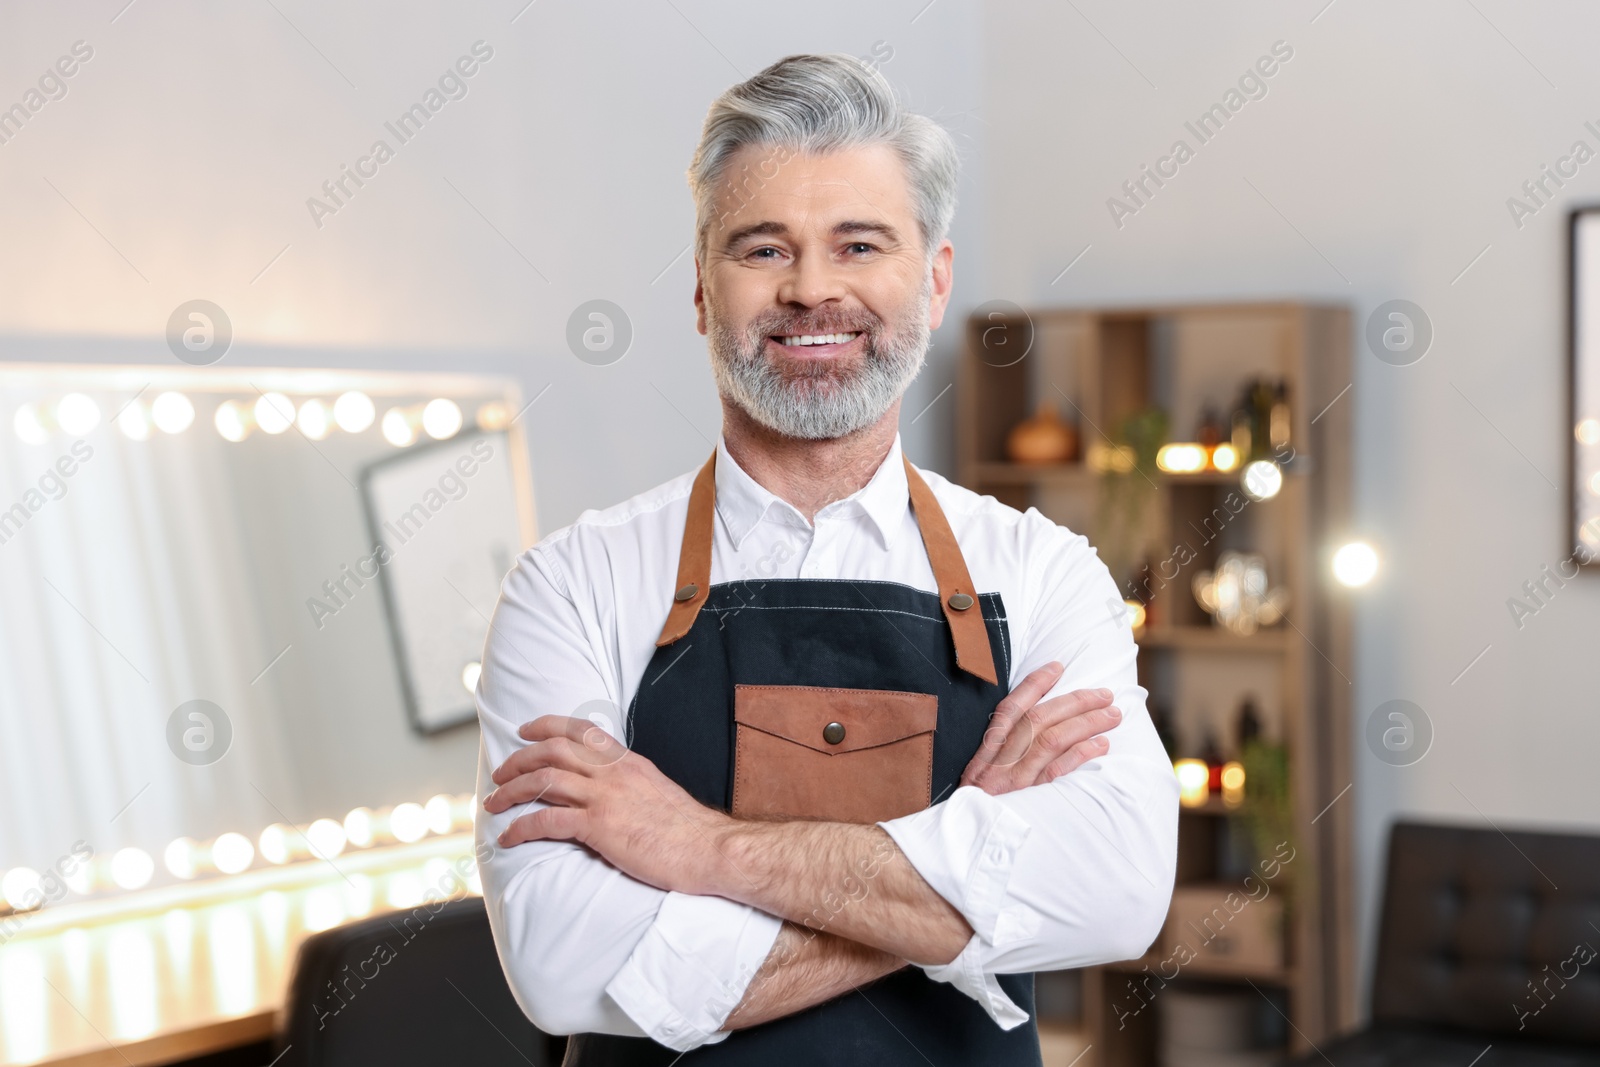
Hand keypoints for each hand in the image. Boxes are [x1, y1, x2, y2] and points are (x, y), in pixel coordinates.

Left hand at [483, 715, 727, 894]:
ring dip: (511, 792)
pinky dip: (521, 828)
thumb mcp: (656, 789)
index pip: (579, 730)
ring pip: (544, 781)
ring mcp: (605, 798)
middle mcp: (612, 772)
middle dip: (518, 760)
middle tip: (500, 775)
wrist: (707, 848)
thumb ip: (630, 782)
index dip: (546, 726)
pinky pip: (547, 822)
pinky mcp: (599, 827)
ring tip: (494, 804)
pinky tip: (509, 838)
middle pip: (552, 751)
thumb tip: (611, 789)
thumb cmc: (687, 829)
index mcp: (627, 761)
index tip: (525, 731)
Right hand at [959, 661, 1121, 794]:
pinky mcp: (1031, 801)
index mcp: (986, 751)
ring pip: (1052, 740)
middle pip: (1038, 719)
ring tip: (1112, 716)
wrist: (966, 848)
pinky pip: (1059, 772)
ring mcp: (1015, 781)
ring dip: (1085, 724)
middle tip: (1104, 694)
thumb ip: (1000, 753)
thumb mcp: (979, 778)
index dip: (1034, 684)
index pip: (1011, 708)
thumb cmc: (979, 810)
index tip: (1058, 666)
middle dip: (1074, 701)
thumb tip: (1034, 726)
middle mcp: (999, 762)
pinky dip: (1081, 755)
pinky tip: (1101, 745)